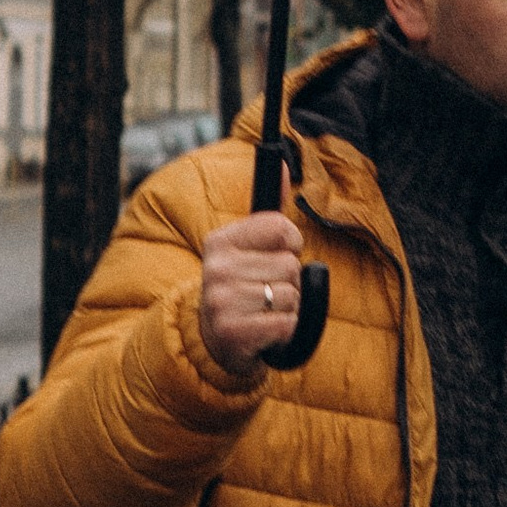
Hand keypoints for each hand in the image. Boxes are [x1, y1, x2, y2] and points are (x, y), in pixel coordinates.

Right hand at [199, 212, 307, 376]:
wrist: (215, 343)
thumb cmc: (242, 291)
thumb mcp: (248, 251)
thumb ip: (269, 214)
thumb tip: (283, 163)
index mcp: (220, 242)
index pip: (281, 227)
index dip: (292, 245)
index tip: (280, 256)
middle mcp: (216, 268)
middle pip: (290, 265)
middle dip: (290, 282)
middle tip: (266, 293)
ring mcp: (221, 301)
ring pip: (291, 295)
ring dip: (288, 308)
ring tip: (264, 312)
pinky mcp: (233, 331)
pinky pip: (287, 323)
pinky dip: (285, 330)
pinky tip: (265, 331)